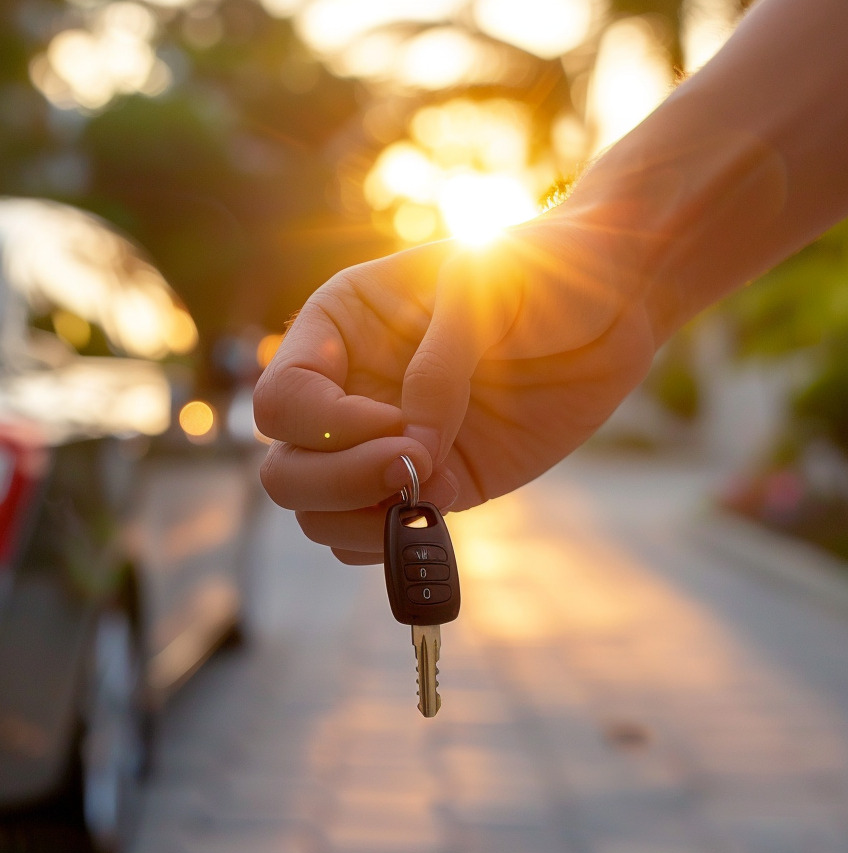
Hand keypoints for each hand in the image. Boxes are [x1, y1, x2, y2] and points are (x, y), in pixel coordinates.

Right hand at [252, 210, 656, 563]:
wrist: (610, 300)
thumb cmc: (538, 270)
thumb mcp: (484, 286)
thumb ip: (440, 366)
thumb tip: (413, 451)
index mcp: (336, 331)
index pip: (281, 401)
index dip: (327, 427)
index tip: (398, 421)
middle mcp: (346, 392)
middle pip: (285, 470)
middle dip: (339, 482)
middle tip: (413, 468)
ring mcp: (384, 445)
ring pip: (318, 514)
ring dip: (364, 519)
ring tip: (434, 491)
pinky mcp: (431, 482)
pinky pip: (373, 536)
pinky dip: (396, 542)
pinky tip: (445, 506)